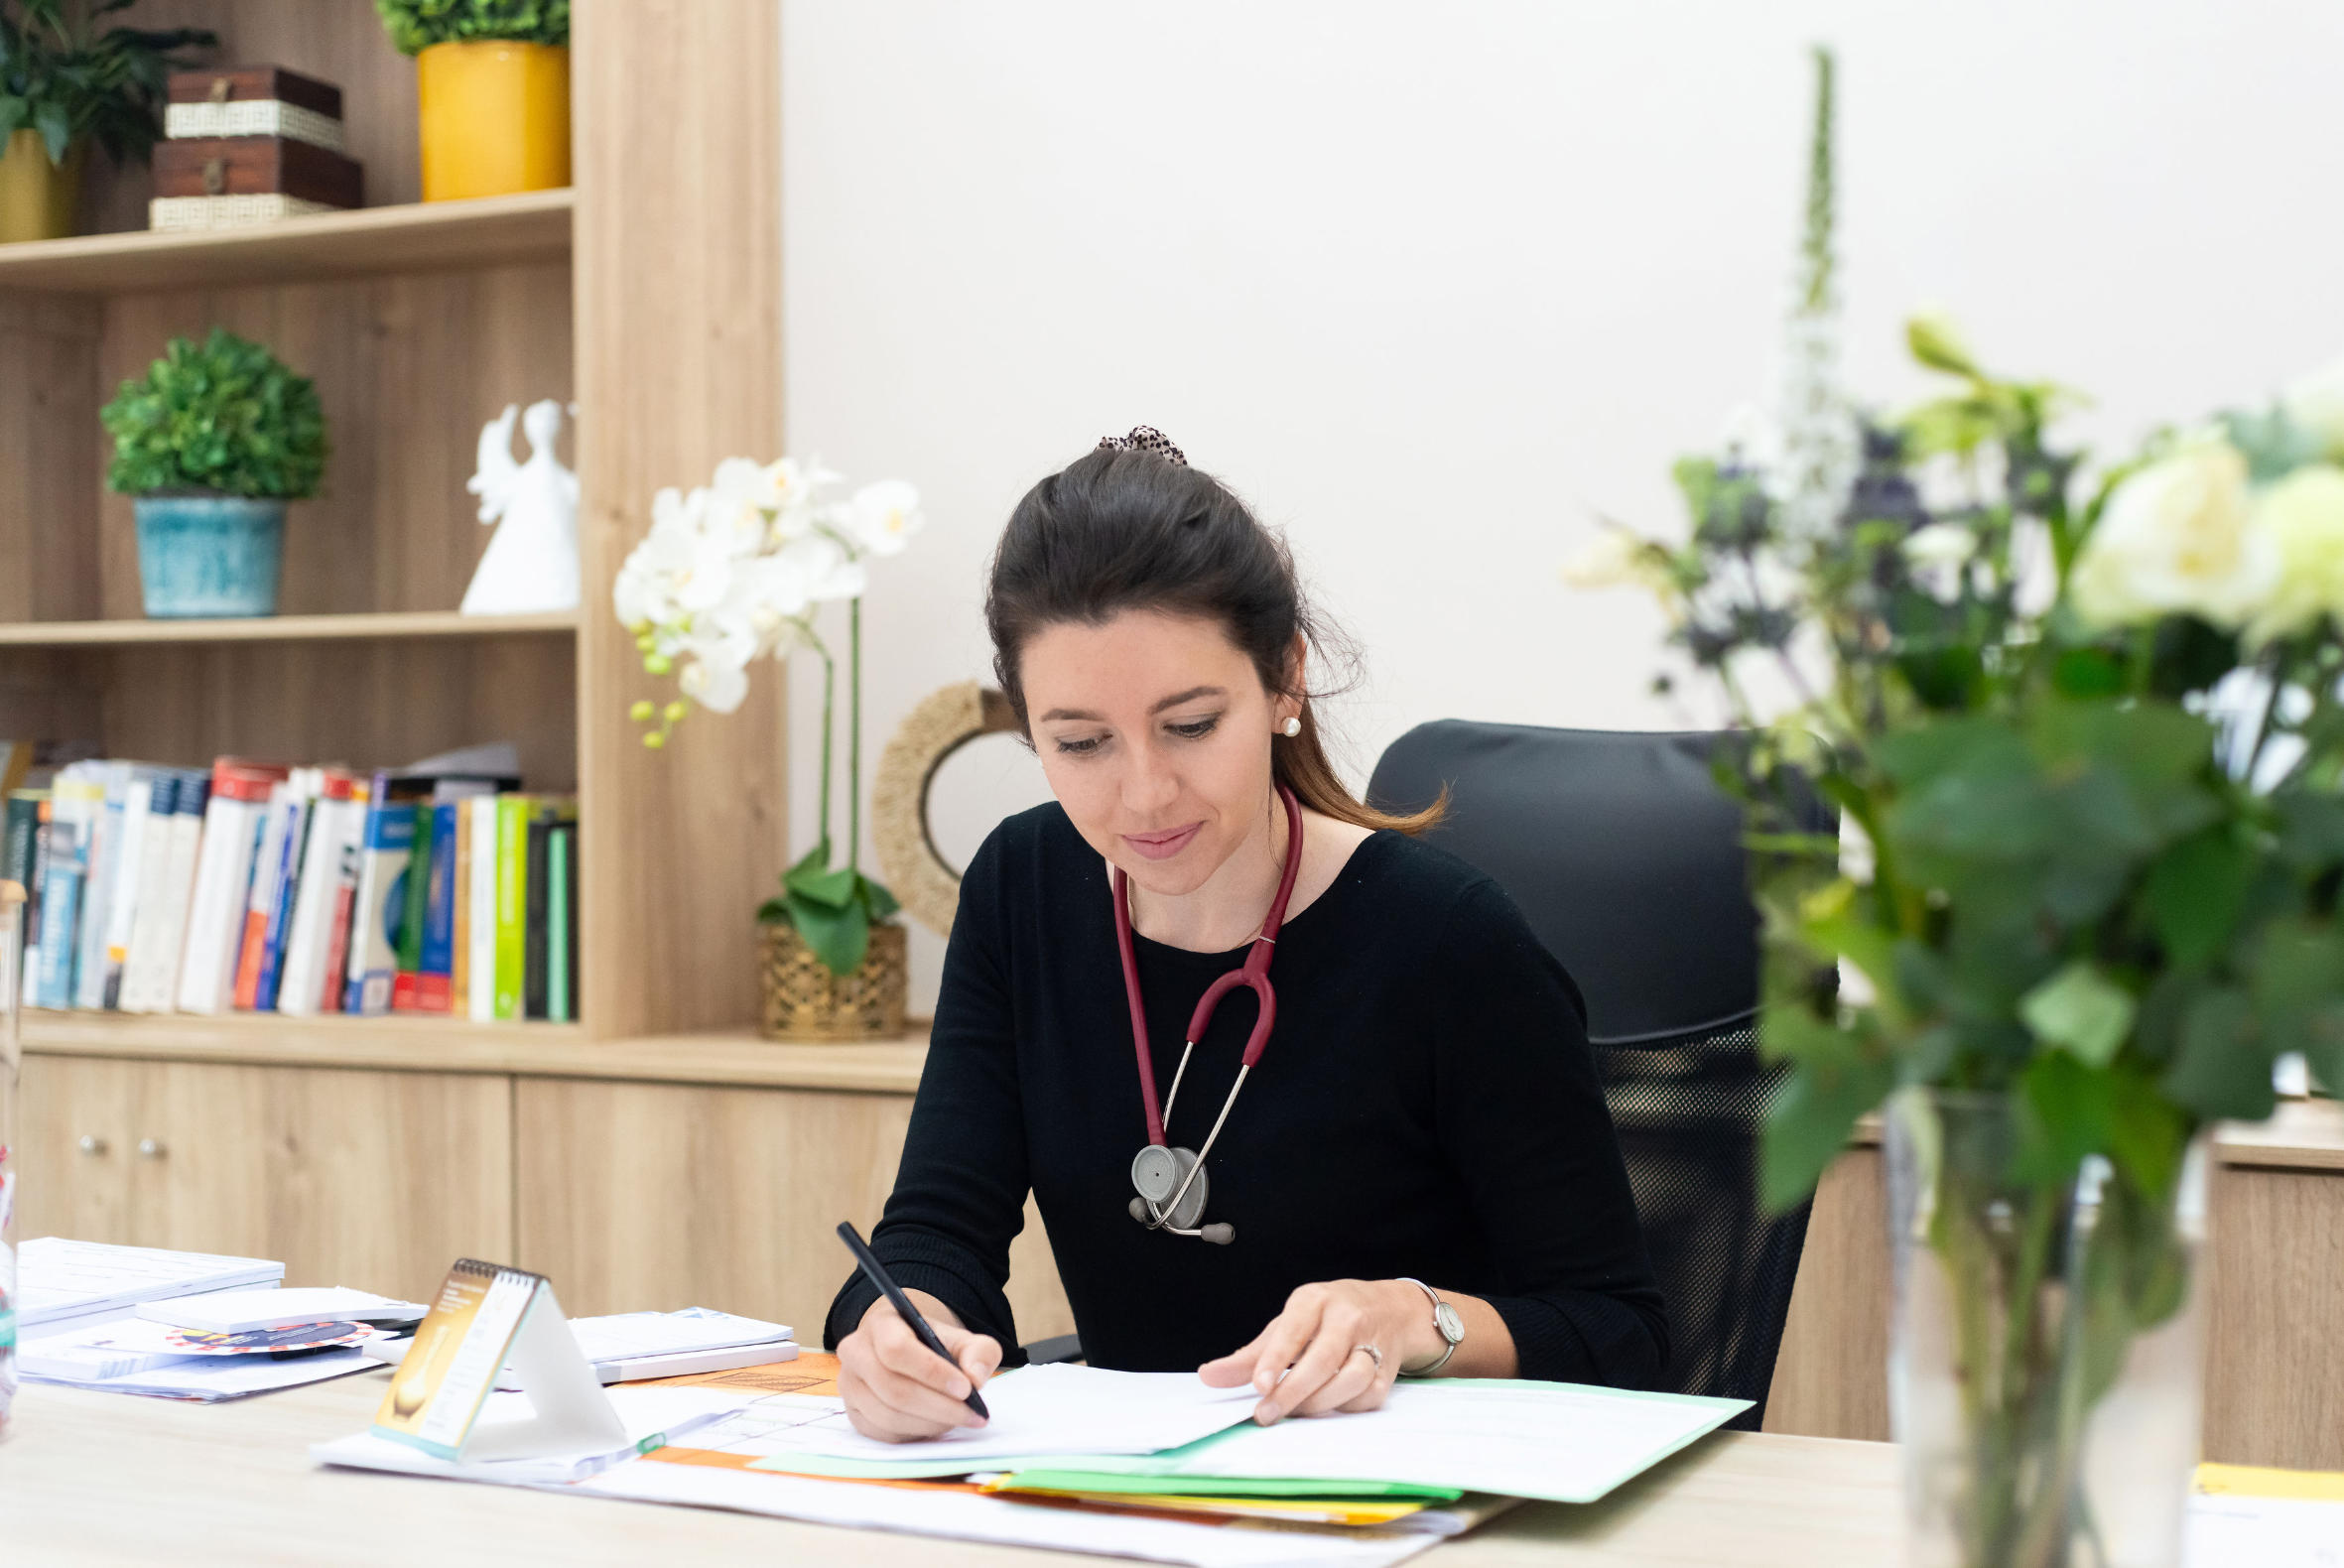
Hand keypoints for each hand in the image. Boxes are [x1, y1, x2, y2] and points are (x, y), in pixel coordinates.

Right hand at [837, 1293, 1001, 1442]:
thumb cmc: (934, 1345)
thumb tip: (975, 1378)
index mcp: (881, 1324)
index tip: (966, 1388)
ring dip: (929, 1423)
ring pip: (888, 1415)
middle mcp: (856, 1353)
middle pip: (893, 1389)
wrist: (910, 1353)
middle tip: (971, 1415)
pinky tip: (936, 1425)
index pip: (897, 1350)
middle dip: (938, 1406)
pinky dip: (915, 1433)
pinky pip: (883, 1433)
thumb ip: (979, 1352)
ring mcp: (849, 1386)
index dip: (932, 1372)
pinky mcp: (854, 1413)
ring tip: (958, 1419)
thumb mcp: (962, 1340)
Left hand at [1197, 1279, 1423, 1425]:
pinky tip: (1329, 1404)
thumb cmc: (1326, 1319)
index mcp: (1314, 1300)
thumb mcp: (1287, 1325)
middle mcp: (1346, 1318)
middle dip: (1291, 1393)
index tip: (1259, 1385)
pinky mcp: (1388, 1369)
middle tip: (1265, 1414)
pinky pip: (1367, 1396)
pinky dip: (1345, 1407)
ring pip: (1351, 1379)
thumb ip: (1250, 1356)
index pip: (1293, 1330)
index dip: (1275, 1359)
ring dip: (1319, 1402)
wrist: (1390, 1309)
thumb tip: (1209, 1376)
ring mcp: (1371, 1342)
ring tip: (1296, 1411)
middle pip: (1322, 1360)